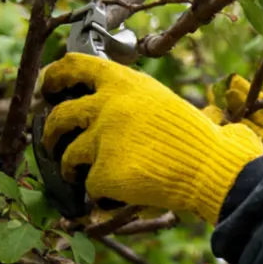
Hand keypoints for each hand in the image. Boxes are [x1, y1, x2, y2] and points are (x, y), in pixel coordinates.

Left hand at [40, 53, 262, 222]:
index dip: (54, 76)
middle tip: (51, 142)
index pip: (74, 66)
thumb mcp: (167, 103)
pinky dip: (101, 194)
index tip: (48, 88)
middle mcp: (107, 106)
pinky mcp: (103, 173)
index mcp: (125, 84)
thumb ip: (137, 101)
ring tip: (76, 176)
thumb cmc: (204, 139)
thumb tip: (119, 110)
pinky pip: (90, 186)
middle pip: (60, 115)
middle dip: (49, 132)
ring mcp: (103, 140)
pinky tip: (115, 197)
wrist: (213, 168)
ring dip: (70, 168)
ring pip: (68, 155)